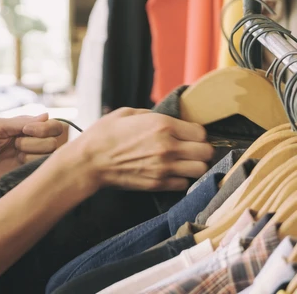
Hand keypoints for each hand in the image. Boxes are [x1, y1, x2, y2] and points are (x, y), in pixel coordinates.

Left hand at [0, 114, 64, 193]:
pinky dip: (31, 167)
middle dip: (34, 142)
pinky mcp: (27, 177)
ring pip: (49, 157)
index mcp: (26, 129)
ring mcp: (30, 162)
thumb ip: (22, 122)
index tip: (26, 130)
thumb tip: (47, 115)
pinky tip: (16, 166)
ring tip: (14, 157)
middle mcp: (32, 145)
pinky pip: (41, 173)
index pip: (52, 126)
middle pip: (54, 142)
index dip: (44, 128)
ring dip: (31, 155)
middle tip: (15, 145)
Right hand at [56, 108, 213, 192]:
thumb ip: (151, 114)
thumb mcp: (127, 113)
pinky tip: (172, 172)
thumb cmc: (105, 134)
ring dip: (195, 165)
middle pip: (206, 152)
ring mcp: (164, 167)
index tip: (188, 134)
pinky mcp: (158, 184)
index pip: (201, 132)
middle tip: (190, 148)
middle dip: (201, 149)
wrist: (90, 160)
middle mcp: (168, 146)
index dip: (196, 132)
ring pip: (201, 169)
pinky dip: (182, 179)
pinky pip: (184, 184)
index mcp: (162, 125)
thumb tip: (166, 118)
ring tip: (184, 161)